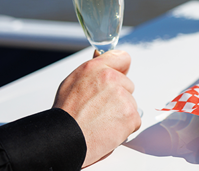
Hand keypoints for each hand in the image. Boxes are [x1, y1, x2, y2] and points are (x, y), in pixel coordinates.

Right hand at [53, 50, 140, 167]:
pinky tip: (108, 129)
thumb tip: (102, 59)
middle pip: (127, 85)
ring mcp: (123, 97)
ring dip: (121, 113)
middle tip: (99, 109)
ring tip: (100, 121)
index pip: (122, 58)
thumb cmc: (66, 115)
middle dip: (118, 96)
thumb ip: (93, 70)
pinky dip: (125, 127)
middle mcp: (111, 79)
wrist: (64, 140)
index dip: (120, 69)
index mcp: (96, 68)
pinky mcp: (131, 115)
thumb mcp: (72, 82)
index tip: (118, 75)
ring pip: (130, 103)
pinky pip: (134, 120)